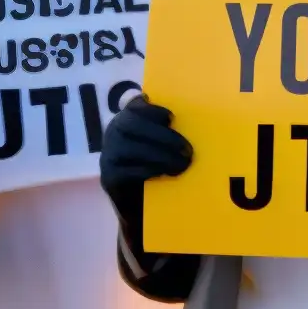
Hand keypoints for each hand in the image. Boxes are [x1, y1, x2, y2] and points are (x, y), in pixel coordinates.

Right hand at [99, 96, 191, 254]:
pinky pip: (126, 171)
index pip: (135, 104)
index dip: (152, 109)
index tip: (172, 118)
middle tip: (187, 150)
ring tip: (182, 165)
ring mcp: (108, 154)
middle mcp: (114, 132)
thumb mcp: (163, 145)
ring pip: (129, 148)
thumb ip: (171, 131)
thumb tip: (200, 126)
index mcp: (128, 117)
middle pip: (130, 123)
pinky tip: (165, 175)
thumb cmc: (157, 166)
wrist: (139, 203)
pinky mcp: (108, 177)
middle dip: (161, 135)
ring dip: (159, 156)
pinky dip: (147, 172)